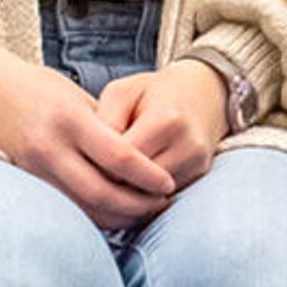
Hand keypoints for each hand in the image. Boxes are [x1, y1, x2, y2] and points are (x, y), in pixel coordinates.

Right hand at [0, 33, 175, 231]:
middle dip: (139, 206)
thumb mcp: (76, 97)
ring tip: (142, 211)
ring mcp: (32, 170)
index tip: (169, 184)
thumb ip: (108, 128)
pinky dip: (92, 217)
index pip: (120, 159)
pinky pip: (66, 209)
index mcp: (69, 120)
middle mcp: (48, 148)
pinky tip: (112, 213)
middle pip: (103, 194)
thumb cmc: (37, 89)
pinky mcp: (22, 183)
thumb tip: (146, 160)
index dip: (149, 177)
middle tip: (162, 204)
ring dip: (119, 218)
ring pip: (85, 210)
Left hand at [97, 65, 228, 196]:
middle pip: (137, 184)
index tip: (84, 159)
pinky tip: (130, 180)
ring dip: (127, 192)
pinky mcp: (201, 175)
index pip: (123, 161)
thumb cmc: (153, 91)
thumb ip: (104, 119)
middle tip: (91, 173)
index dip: (98, 164)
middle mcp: (188, 146)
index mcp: (166, 120)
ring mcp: (198, 163)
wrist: (202, 92)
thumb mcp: (122, 92)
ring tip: (109, 177)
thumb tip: (92, 156)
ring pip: (150, 196)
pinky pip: (164, 196)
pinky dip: (144, 193)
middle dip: (111, 183)